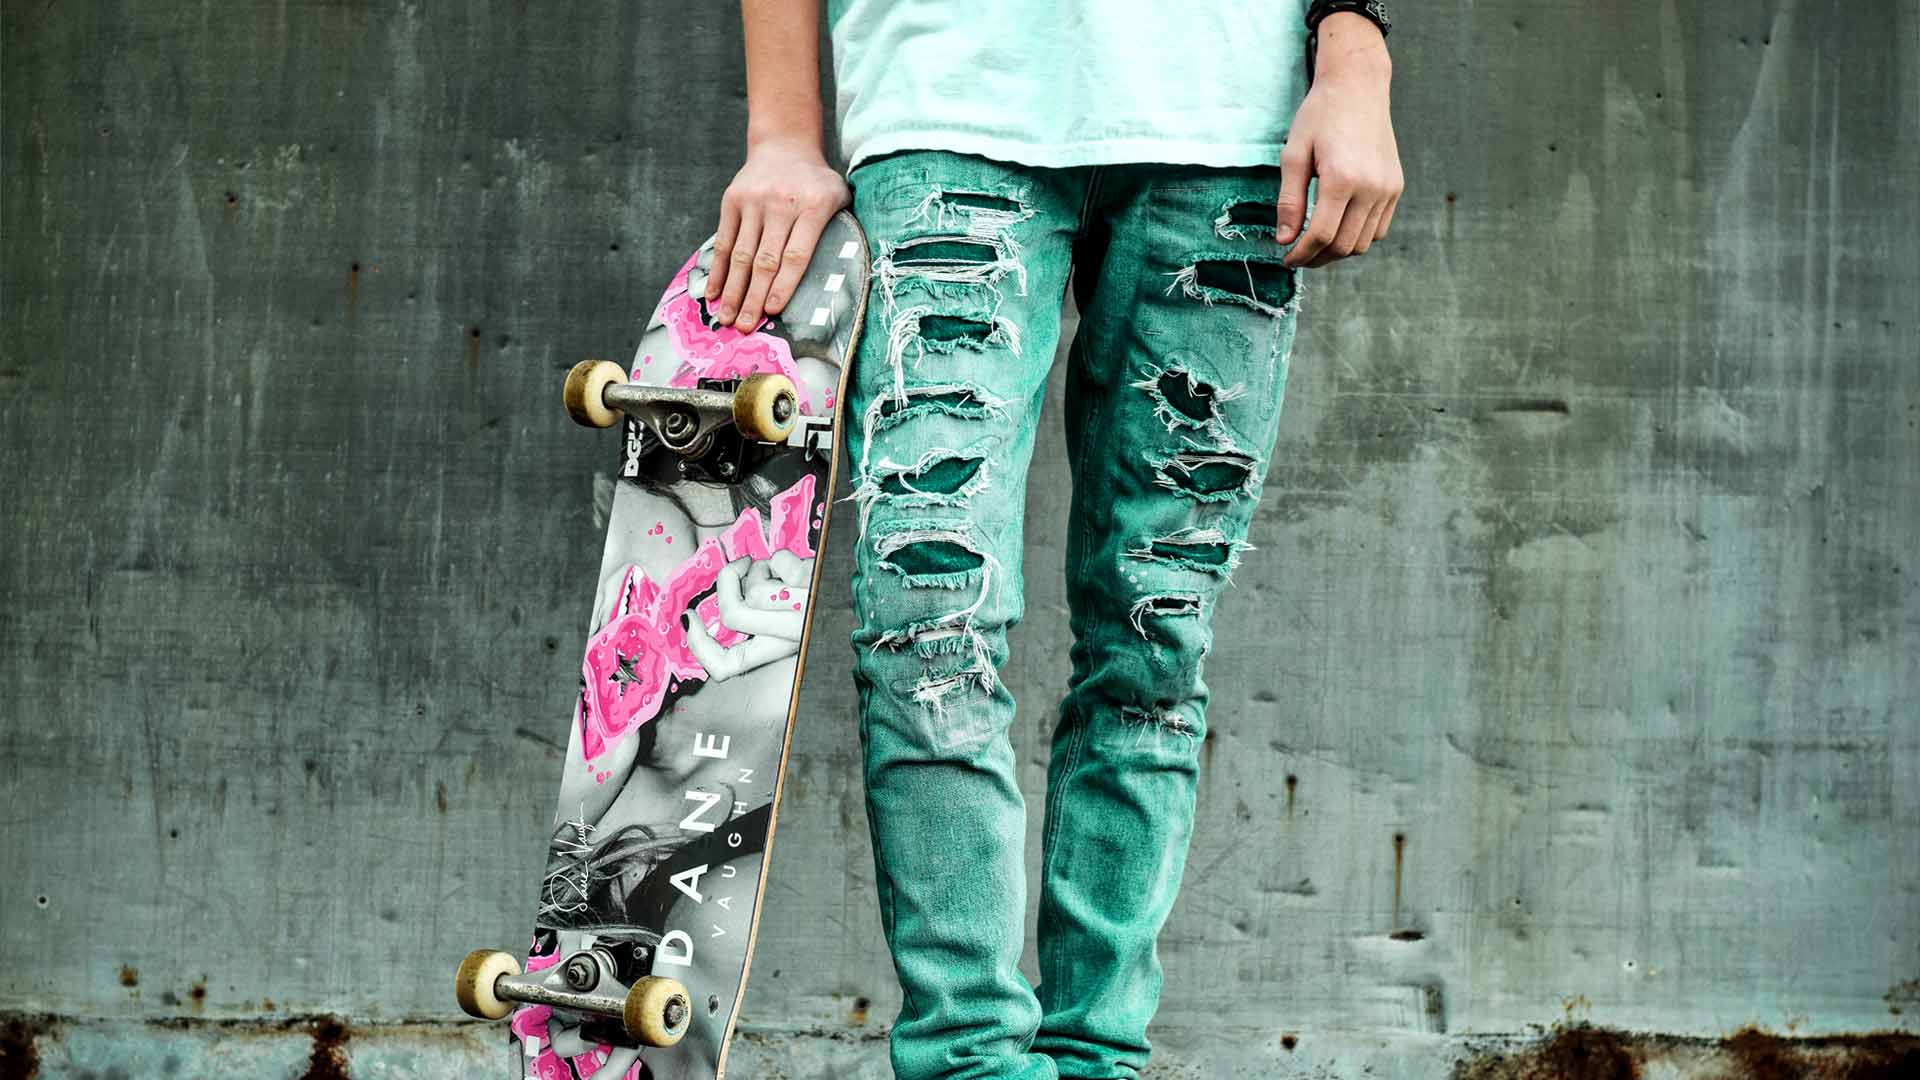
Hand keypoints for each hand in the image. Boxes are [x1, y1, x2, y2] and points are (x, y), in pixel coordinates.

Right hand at [706, 137, 849, 330]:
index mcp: (812, 207)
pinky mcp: (732, 200)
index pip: (796, 254)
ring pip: (741, 254)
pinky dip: (719, 270)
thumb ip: (840, 231)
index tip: (772, 312)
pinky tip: (714, 293)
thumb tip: (843, 280)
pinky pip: (724, 240)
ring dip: (733, 290)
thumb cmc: (816, 183)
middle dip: (754, 297)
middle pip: (765, 260)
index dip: (783, 285)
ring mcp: (753, 202)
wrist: (784, 145)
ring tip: (726, 318)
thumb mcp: (838, 197)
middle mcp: (781, 204)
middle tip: (745, 327)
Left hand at [1278, 13, 1402, 267]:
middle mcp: (1371, 187)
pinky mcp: (1396, 187)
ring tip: (1316, 245)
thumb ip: (1289, 201)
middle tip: (1297, 256)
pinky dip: (1358, 237)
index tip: (1286, 259)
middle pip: (1344, 246)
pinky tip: (1338, 229)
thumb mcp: (1293, 155)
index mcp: (1342, 178)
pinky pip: (1378, 229)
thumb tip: (1285, 240)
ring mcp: (1388, 188)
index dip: (1301, 254)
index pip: (1322, 235)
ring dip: (1338, 252)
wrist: (1358, 86)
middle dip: (1317, 258)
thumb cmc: (1320, 116)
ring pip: (1363, 243)